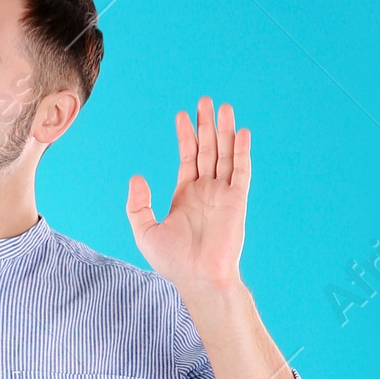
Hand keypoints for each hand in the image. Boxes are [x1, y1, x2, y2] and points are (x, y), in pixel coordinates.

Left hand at [126, 97, 249, 298]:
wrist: (198, 278)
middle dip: (206, 125)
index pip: (188, 157)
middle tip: (204, 100)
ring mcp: (223, 193)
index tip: (182, 115)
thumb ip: (138, 204)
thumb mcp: (145, 231)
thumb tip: (137, 177)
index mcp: (186, 195)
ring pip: (225, 154)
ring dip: (225, 131)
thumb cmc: (173, 262)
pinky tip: (241, 132)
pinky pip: (241, 171)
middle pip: (208, 149)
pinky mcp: (237, 200)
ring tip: (223, 107)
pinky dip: (242, 151)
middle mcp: (206, 190)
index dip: (185, 135)